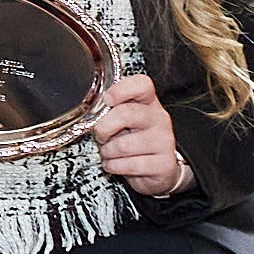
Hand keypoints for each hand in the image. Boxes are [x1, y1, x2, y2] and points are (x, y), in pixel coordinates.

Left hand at [89, 71, 192, 195]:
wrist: (154, 169)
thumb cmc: (132, 140)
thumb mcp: (120, 121)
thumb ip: (108, 110)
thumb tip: (89, 111)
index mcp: (147, 102)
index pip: (141, 84)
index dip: (121, 90)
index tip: (108, 100)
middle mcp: (159, 118)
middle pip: (125, 113)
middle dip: (103, 128)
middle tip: (102, 136)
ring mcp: (164, 141)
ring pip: (124, 145)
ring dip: (107, 152)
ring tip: (110, 153)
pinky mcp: (164, 163)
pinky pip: (129, 165)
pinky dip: (114, 166)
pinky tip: (118, 164)